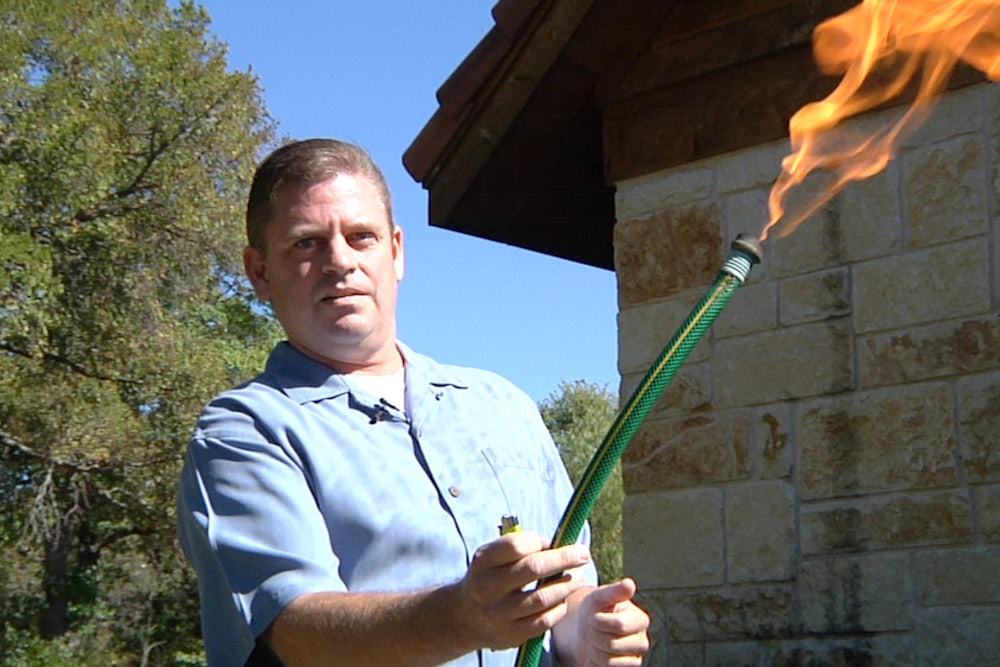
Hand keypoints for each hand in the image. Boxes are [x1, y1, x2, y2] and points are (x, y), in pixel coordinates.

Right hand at [455, 531, 591, 650]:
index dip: (541, 542)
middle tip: (584, 554)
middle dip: (564, 559)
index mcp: (483, 562)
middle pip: (533, 568)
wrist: (465, 616)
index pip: (516, 545)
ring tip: (578, 578)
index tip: (556, 542)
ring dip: (567, 585)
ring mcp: (498, 614)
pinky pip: (543, 621)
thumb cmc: (491, 577)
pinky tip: (562, 599)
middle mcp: (487, 587)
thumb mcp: (494, 557)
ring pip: (541, 598)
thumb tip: (560, 545)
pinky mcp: (510, 635)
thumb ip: (521, 547)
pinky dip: (558, 608)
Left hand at [557, 578, 650, 666]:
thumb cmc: (595, 609)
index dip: (599, 620)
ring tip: (594, 640)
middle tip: (592, 629)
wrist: (585, 630)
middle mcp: (642, 641)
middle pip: (611, 644)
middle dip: (594, 635)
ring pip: (607, 660)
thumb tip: (630, 583)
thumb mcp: (600, 596)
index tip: (595, 615)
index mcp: (640, 620)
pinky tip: (596, 652)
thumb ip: (615, 591)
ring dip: (593, 649)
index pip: (619, 624)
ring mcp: (635, 659)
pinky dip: (594, 662)